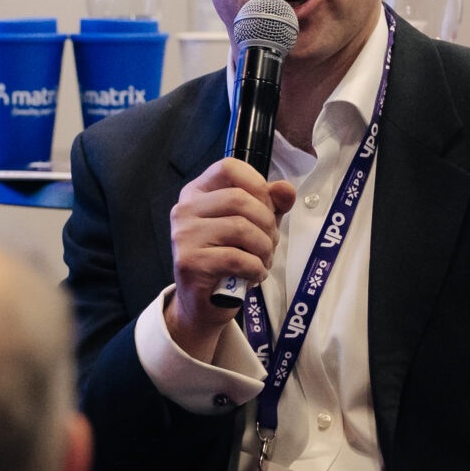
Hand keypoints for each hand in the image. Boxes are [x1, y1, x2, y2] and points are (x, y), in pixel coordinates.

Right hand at [164, 159, 299, 365]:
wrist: (202, 304)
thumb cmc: (227, 260)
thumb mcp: (253, 226)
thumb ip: (270, 205)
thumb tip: (286, 189)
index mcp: (197, 193)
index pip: (228, 167)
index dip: (257, 183)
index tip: (267, 207)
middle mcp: (184, 209)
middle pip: (239, 199)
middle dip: (266, 223)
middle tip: (270, 244)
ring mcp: (184, 235)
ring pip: (241, 228)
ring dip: (264, 249)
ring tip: (263, 261)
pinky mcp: (189, 262)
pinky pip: (237, 258)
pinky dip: (255, 268)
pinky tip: (254, 275)